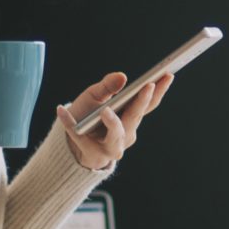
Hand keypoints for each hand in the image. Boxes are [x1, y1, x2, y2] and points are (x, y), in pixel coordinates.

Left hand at [59, 70, 173, 170]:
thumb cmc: (87, 115)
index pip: (149, 104)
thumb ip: (107, 86)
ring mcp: (112, 147)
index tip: (167, 75)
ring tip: (105, 110)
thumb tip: (122, 77)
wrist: (70, 143)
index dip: (159, 91)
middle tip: (148, 86)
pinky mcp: (92, 154)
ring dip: (112, 123)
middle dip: (141, 102)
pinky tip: (61, 110)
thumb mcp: (94, 96)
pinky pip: (82, 139)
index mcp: (130, 118)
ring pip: (116, 134)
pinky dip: (70, 124)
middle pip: (135, 118)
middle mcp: (126, 134)